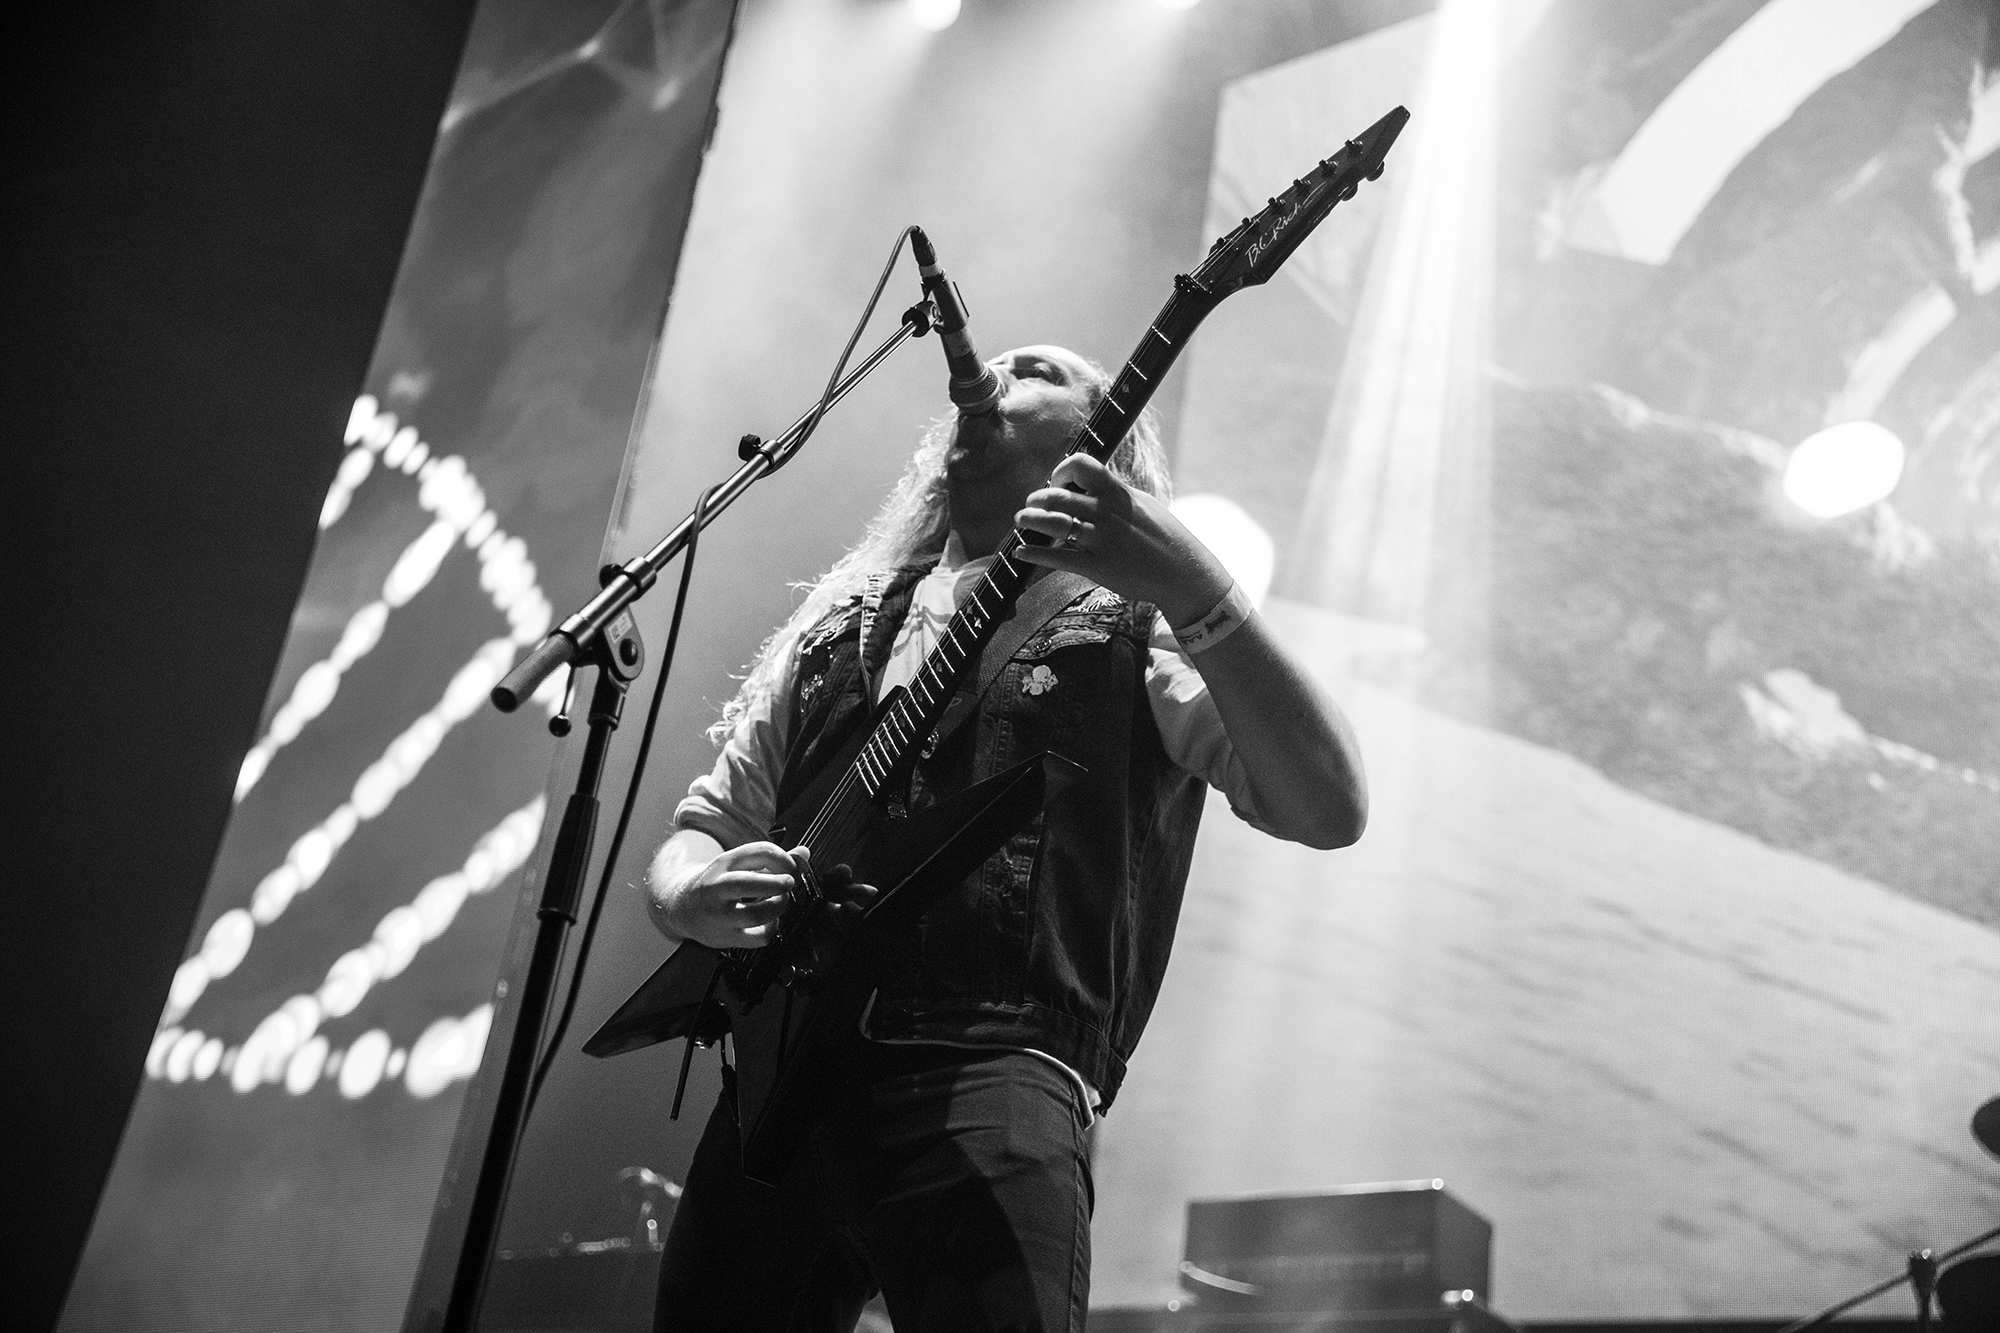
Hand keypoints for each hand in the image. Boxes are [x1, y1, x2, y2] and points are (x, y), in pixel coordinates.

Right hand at [663, 840, 805, 949]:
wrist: (681, 906)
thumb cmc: (716, 884)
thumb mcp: (737, 865)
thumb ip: (771, 859)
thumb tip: (803, 854)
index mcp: (724, 864)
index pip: (759, 852)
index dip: (783, 859)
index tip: (791, 867)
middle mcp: (718, 888)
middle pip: (750, 883)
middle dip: (777, 883)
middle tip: (789, 883)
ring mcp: (720, 914)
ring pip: (754, 915)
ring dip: (777, 907)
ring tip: (780, 902)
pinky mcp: (725, 936)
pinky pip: (756, 937)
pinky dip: (771, 929)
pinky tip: (770, 921)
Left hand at [1012, 453, 1232, 625]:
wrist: (1183, 573)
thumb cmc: (1164, 537)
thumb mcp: (1142, 504)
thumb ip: (1115, 493)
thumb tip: (1092, 481)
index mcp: (1118, 494)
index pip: (1082, 465)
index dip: (1062, 470)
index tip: (1059, 480)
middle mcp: (1107, 514)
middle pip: (1058, 495)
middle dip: (1037, 497)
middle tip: (1031, 504)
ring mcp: (1101, 541)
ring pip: (1054, 524)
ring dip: (1030, 519)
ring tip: (1022, 520)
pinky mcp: (1098, 568)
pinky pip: (1058, 559)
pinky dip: (1034, 554)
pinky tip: (1021, 552)